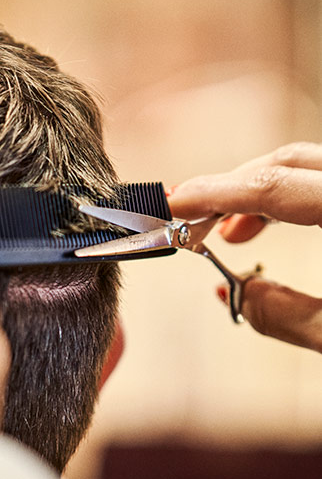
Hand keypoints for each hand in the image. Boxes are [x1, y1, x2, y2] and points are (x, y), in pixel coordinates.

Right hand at [168, 142, 321, 352]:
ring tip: (225, 231)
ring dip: (256, 193)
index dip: (213, 194)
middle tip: (188, 219)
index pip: (273, 187)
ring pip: (303, 167)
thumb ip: (289, 315)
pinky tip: (265, 225)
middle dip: (229, 189)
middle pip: (286, 164)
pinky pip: (317, 181)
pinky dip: (286, 197)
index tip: (171, 204)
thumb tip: (240, 296)